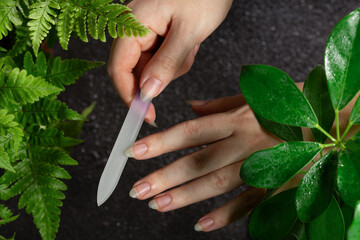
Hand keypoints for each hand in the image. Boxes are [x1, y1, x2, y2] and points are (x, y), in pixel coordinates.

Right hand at [107, 0, 232, 123]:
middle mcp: (134, 28)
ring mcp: (145, 31)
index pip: (119, 69)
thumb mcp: (188, 31)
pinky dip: (178, 57)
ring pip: (152, 67)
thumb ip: (166, 63)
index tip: (146, 115)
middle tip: (184, 59)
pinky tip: (190, 41)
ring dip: (174, 65)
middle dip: (161, 75)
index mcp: (133, 24)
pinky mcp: (158, 34)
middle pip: (136, 70)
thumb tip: (147, 92)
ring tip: (191, 43)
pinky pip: (163, 58)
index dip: (129, 95)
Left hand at [125, 95, 282, 231]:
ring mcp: (261, 165)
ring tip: (157, 204)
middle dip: (165, 176)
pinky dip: (224, 216)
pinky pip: (247, 203)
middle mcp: (245, 142)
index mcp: (238, 118)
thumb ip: (221, 104)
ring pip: (216, 184)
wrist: (334, 122)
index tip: (135, 152)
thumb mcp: (257, 97)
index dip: (161, 142)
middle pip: (198, 161)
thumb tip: (191, 107)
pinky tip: (200, 225)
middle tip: (138, 189)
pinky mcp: (277, 184)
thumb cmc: (293, 106)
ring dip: (185, 197)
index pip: (191, 132)